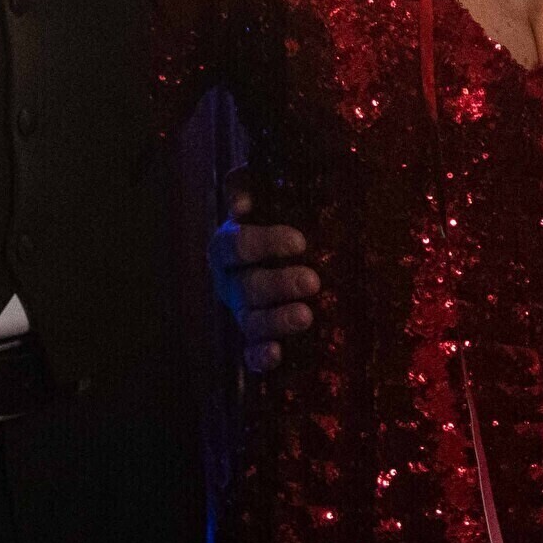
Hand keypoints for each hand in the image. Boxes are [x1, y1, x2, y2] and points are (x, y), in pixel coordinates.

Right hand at [209, 178, 316, 372]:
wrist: (287, 250)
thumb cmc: (277, 213)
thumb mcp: (264, 192)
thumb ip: (248, 185)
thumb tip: (242, 203)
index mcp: (228, 246)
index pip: (237, 245)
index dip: (264, 244)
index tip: (300, 242)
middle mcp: (230, 281)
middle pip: (247, 287)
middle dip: (279, 284)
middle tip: (313, 281)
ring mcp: (242, 312)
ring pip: (251, 321)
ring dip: (276, 321)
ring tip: (306, 317)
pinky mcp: (255, 338)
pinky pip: (251, 353)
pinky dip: (260, 357)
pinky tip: (277, 356)